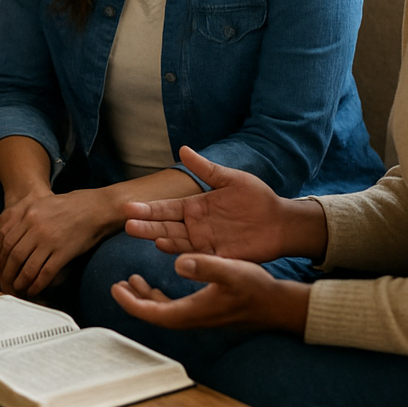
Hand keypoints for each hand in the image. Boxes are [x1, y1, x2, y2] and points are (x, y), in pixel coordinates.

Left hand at [0, 187, 115, 296]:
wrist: (94, 208)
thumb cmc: (68, 206)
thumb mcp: (41, 204)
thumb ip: (22, 217)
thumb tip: (4, 235)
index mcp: (27, 214)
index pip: (4, 240)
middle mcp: (35, 227)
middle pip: (13, 255)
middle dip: (7, 273)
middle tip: (5, 283)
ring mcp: (49, 240)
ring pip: (27, 267)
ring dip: (20, 282)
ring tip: (19, 289)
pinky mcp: (64, 252)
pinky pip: (45, 273)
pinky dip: (37, 284)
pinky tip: (34, 290)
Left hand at [110, 254, 309, 333]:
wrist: (277, 305)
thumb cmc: (255, 288)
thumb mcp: (230, 271)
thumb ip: (204, 266)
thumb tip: (177, 263)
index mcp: (192, 312)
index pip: (151, 313)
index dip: (130, 302)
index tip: (115, 288)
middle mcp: (192, 318)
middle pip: (153, 314)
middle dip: (134, 300)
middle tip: (119, 284)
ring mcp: (199, 316)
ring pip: (164, 311)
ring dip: (147, 298)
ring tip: (134, 280)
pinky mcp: (207, 311)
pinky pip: (176, 307)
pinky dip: (162, 297)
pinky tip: (162, 285)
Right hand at [123, 146, 304, 262]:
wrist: (280, 221)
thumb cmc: (257, 198)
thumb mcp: (230, 179)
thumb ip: (205, 169)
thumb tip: (182, 149)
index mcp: (195, 207)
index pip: (166, 208)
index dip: (148, 209)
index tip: (128, 207)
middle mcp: (195, 225)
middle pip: (166, 226)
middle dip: (146, 225)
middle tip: (127, 224)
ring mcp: (205, 242)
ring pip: (177, 241)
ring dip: (160, 238)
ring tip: (144, 234)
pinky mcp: (219, 256)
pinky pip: (199, 257)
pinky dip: (185, 255)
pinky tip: (171, 251)